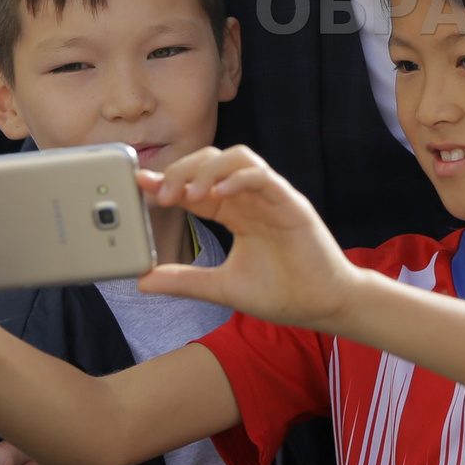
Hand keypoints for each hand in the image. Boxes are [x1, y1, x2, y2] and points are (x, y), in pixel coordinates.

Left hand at [136, 148, 361, 329]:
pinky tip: (220, 193)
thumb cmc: (282, 293)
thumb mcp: (221, 287)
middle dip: (182, 171)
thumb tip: (142, 280)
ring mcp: (272, 198)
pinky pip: (264, 177)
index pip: (197, 186)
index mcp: (237, 214)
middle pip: (212, 161)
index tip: (141, 184)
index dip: (168, 181)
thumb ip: (183, 280)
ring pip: (238, 157)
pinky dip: (240, 177)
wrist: (323, 307)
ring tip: (190, 193)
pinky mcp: (291, 204)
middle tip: (162, 196)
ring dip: (208, 168)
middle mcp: (252, 199)